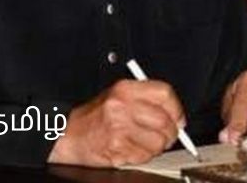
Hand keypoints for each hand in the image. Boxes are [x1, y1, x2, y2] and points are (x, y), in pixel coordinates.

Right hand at [48, 79, 184, 166]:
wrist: (68, 134)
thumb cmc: (95, 117)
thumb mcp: (118, 97)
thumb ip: (145, 101)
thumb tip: (175, 115)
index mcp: (125, 89)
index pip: (164, 94)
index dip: (176, 109)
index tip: (179, 119)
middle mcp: (122, 106)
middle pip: (165, 120)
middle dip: (170, 133)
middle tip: (166, 136)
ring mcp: (119, 127)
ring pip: (158, 142)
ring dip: (156, 148)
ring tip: (144, 144)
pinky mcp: (117, 147)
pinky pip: (144, 156)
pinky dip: (142, 157)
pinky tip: (132, 150)